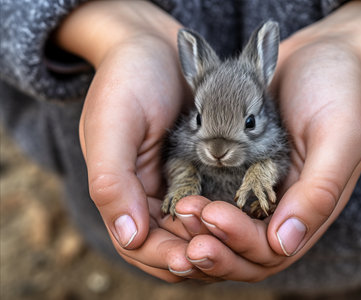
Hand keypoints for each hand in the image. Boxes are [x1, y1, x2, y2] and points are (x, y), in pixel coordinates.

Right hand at [55, 1, 215, 281]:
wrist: (152, 45)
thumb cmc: (127, 80)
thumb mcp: (112, 125)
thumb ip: (113, 180)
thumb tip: (129, 237)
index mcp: (120, 192)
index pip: (139, 244)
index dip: (163, 256)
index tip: (190, 258)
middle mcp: (149, 195)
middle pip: (172, 244)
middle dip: (194, 251)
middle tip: (220, 248)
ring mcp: (176, 183)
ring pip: (198, 230)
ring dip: (215, 237)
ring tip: (235, 233)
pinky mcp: (201, 169)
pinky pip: (216, 202)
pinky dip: (228, 212)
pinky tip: (246, 212)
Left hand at [172, 2, 360, 280]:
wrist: (326, 52)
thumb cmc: (341, 89)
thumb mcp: (340, 135)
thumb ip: (319, 190)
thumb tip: (285, 243)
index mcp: (311, 206)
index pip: (271, 248)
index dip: (240, 241)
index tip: (211, 215)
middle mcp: (284, 204)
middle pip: (244, 248)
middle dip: (214, 241)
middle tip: (185, 216)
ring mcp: (262, 186)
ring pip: (227, 228)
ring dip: (201, 226)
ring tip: (179, 207)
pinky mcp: (243, 166)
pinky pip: (217, 195)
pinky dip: (200, 200)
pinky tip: (180, 192)